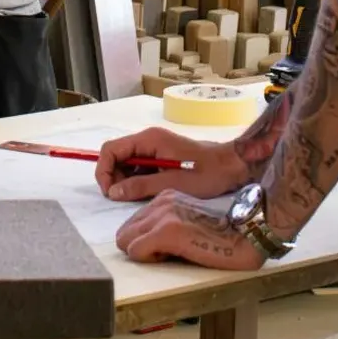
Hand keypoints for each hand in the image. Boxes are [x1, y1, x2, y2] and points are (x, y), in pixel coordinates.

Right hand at [95, 127, 248, 203]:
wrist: (233, 167)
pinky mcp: (162, 156)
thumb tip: (113, 191)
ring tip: (134, 198)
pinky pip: (140, 167)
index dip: (104, 170)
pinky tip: (146, 193)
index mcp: (149, 140)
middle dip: (113, 177)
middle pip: (117, 155)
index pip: (111, 149)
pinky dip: (137, 180)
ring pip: (127, 162)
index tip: (109, 192)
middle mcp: (149, 140)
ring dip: (125, 180)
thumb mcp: (172, 184)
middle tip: (120, 198)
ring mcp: (156, 147)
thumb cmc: (206, 174)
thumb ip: (140, 186)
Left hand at [115, 188, 264, 269]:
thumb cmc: (227, 233)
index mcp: (167, 197)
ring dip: (145, 253)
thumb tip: (151, 246)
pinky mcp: (166, 232)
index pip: (135, 223)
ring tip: (172, 254)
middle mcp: (162, 202)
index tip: (167, 247)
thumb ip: (169, 225)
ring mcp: (163, 216)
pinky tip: (173, 256)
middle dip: (140, 247)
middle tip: (167, 253)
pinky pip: (136, 251)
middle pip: (125, 232)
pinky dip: (150, 259)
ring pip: (126, 241)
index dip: (146, 241)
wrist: (250, 231)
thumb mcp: (192, 221)